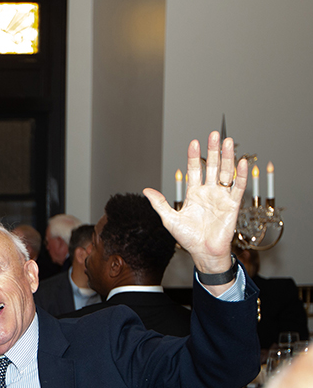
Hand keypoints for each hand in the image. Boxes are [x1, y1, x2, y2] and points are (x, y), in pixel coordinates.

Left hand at [144, 131, 247, 274]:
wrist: (203, 253)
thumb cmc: (188, 238)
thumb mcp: (169, 219)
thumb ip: (160, 203)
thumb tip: (146, 190)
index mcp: (193, 194)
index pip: (194, 170)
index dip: (193, 157)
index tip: (193, 142)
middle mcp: (208, 192)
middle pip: (212, 167)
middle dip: (213, 151)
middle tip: (214, 134)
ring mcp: (221, 197)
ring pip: (225, 173)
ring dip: (227, 157)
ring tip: (228, 141)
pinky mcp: (232, 205)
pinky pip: (238, 188)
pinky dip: (241, 175)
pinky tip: (241, 162)